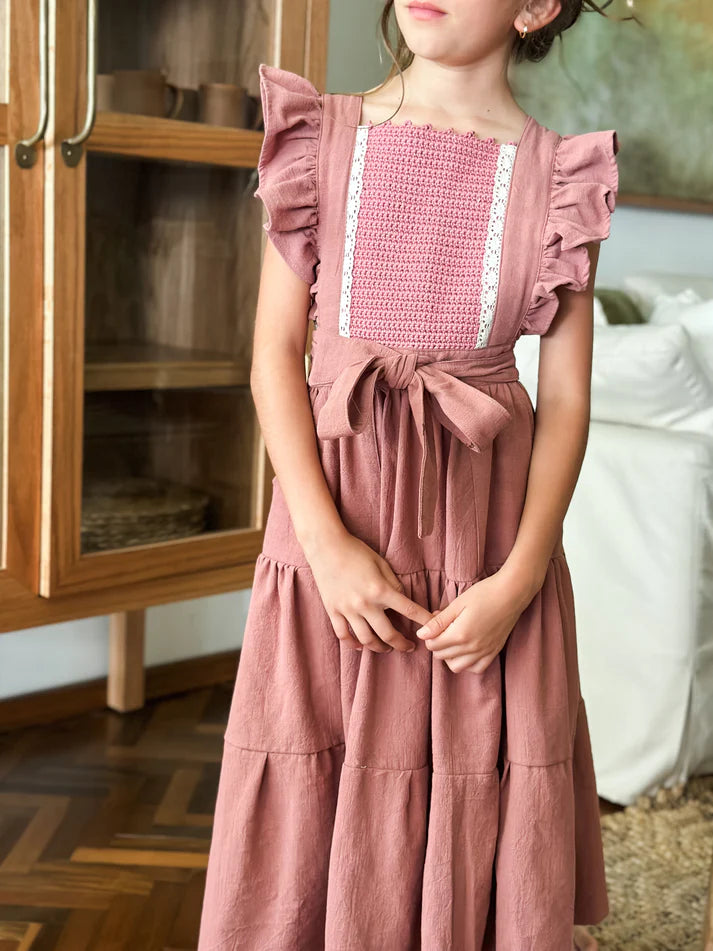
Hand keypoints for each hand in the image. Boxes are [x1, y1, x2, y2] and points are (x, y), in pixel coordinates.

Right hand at [307, 529, 433, 653]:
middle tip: (408, 647)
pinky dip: (353, 644)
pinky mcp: (333, 611)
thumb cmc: (356, 551)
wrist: (326, 546)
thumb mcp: (381, 563)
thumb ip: (393, 584)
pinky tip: (361, 646)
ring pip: (366, 639)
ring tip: (386, 648)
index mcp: (381, 590)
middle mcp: (365, 604)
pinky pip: (344, 635)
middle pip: (387, 634)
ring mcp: (347, 609)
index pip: (409, 610)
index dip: (424, 621)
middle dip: (401, 644)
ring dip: (379, 648)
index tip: (432, 630)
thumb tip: (402, 600)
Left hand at [415, 570, 524, 673]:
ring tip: (453, 640)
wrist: (511, 593)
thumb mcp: (457, 604)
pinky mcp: (494, 652)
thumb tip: (421, 634)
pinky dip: (468, 663)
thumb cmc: (484, 593)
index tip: (435, 622)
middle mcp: (472, 648)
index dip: (428, 634)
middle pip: (442, 656)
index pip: (433, 645)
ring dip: (450, 656)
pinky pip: (476, 668)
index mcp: (460, 634)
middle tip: (444, 627)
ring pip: (457, 667)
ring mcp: (484, 652)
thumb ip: (438, 622)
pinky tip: (467, 650)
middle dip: (437, 643)